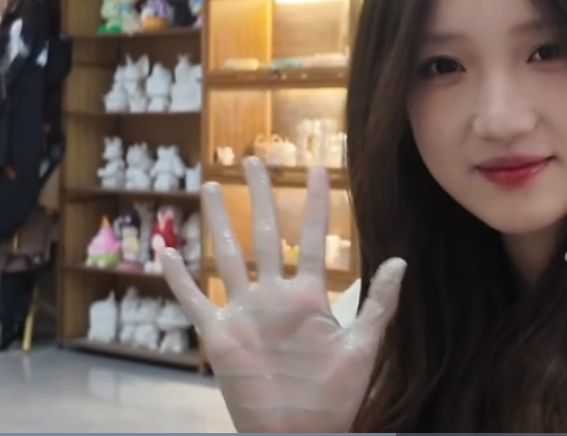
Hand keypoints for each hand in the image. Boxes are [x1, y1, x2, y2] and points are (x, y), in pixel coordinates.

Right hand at [160, 158, 405, 432]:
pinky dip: (178, 277)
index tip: (317, 167)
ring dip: (220, 223)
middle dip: (261, 196)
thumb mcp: (362, 348)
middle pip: (267, 235)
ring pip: (228, 256)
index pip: (314, 238)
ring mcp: (245, 313)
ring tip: (212, 187)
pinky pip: (193, 301)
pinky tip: (166, 250)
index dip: (315, 202)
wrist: (298, 434)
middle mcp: (274, 298)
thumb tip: (400, 259)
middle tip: (254, 158)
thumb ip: (378, 304)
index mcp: (309, 298)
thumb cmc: (333, 398)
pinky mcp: (220, 336)